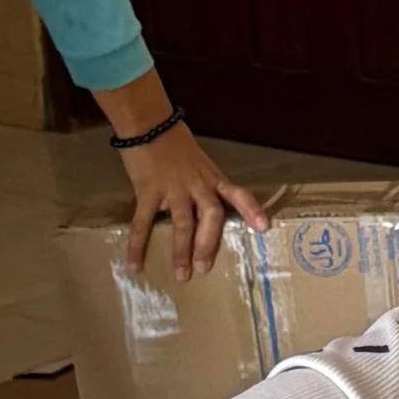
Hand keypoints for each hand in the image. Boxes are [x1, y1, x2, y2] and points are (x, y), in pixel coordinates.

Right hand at [118, 121, 268, 280]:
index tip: (263, 227)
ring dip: (181, 251)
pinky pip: (143, 222)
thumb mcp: (201, 165)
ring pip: (181, 224)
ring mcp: (173, 189)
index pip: (237, 194)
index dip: (251, 210)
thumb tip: (202, 221)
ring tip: (181, 274)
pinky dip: (138, 244)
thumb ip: (205, 191)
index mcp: (213, 178)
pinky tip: (135, 263)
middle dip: (208, 244)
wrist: (149, 124)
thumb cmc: (177, 146)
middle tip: (205, 268)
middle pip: (211, 216)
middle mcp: (197, 185)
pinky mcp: (148, 191)